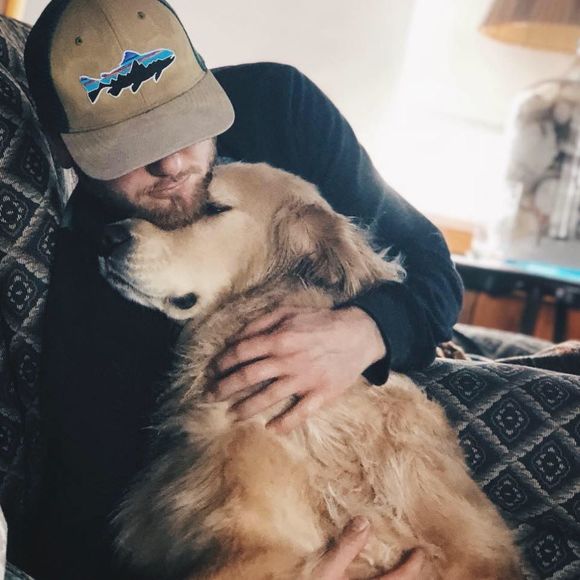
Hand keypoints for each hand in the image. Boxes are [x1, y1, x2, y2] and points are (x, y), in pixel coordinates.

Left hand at [213, 306, 385, 432]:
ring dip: (246, 408)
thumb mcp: (288, 311)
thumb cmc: (319, 321)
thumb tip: (233, 338)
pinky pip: (299, 414)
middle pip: (248, 377)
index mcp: (279, 337)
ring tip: (231, 415)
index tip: (212, 371)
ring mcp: (304, 379)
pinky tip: (270, 429)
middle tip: (210, 396)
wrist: (358, 334)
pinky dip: (284, 424)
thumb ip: (259, 323)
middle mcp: (288, 360)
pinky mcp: (321, 394)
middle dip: (225, 388)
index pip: (241, 352)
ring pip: (268, 398)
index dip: (222, 363)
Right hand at [314, 517, 428, 578]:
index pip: (401, 579)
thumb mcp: (326, 571)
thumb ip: (346, 547)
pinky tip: (374, 571)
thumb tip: (365, 521)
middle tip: (414, 556)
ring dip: (395, 577)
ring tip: (397, 562)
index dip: (414, 565)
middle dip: (408, 574)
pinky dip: (382, 578)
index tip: (421, 550)